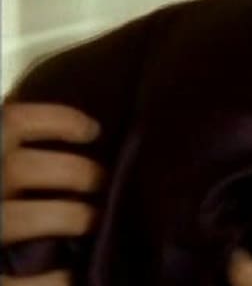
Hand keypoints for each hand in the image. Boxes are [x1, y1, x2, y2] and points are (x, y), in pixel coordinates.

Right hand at [1, 102, 104, 285]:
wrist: (2, 260)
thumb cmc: (11, 200)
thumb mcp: (12, 175)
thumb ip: (31, 163)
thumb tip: (96, 140)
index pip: (12, 123)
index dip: (57, 120)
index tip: (93, 131)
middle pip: (21, 168)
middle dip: (74, 172)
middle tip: (102, 182)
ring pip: (19, 217)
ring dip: (68, 217)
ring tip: (93, 221)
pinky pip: (19, 283)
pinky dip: (51, 280)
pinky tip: (70, 277)